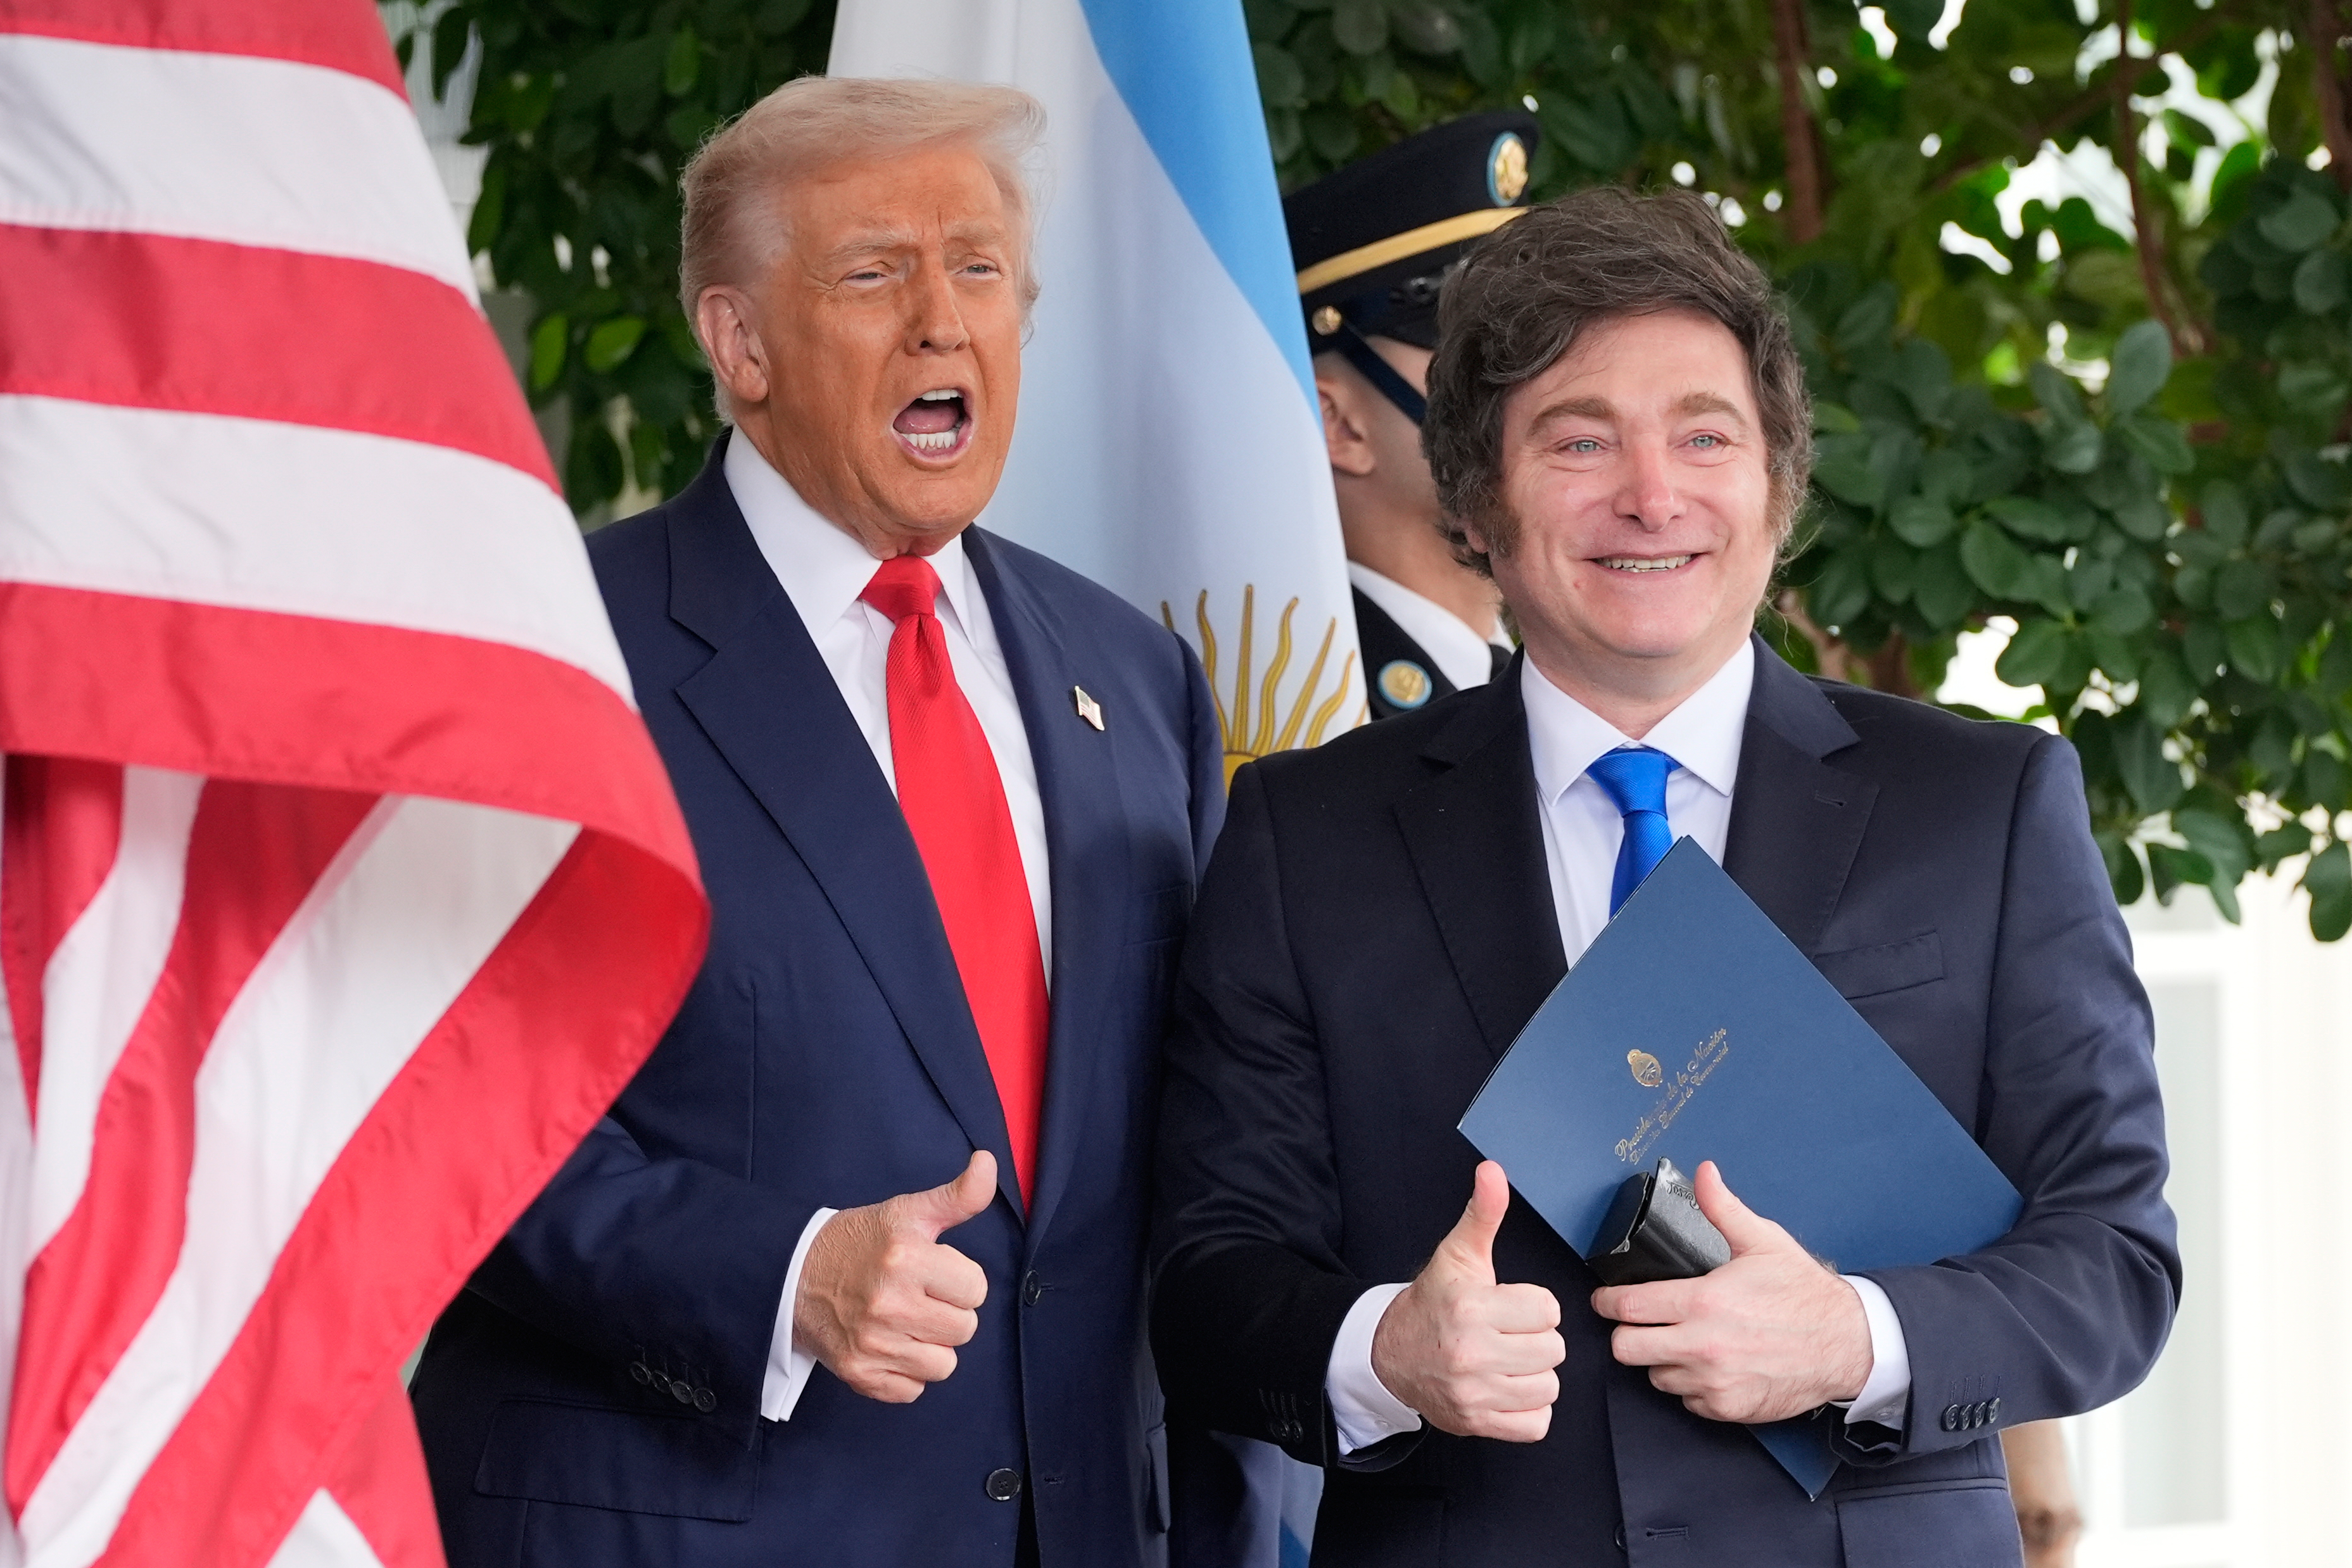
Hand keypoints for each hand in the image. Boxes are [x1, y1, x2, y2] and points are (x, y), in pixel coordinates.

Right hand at [793, 1150, 995, 1401]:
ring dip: (931, 1345)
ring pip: (943, 1365)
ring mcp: (872, 1345)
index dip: (959, 1280)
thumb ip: (957, 1195)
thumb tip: (989, 1163)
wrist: (792, 1273)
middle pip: (965, 1329)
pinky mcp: (858, 1374)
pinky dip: (905, 1372)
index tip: (935, 1272)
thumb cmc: (858, 1242)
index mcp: (906, 1259)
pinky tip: (889, 1344)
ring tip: (906, 1321)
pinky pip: (912, 1389)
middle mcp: (889, 1304)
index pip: (977, 1290)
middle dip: (948, 1311)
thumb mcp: (907, 1212)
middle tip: (920, 1296)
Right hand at [1369, 1161, 1564, 1441]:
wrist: (1390, 1353)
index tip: (1510, 1306)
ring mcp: (1474, 1393)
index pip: (1548, 1310)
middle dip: (1535, 1339)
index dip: (1533, 1306)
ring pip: (1548, 1387)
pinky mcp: (1476, 1423)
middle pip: (1552, 1350)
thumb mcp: (1458, 1255)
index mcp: (1472, 1307)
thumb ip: (1482, 1214)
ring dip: (1534, 1375)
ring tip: (1508, 1361)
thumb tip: (1493, 1171)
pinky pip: (1537, 1424)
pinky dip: (1528, 1410)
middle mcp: (1472, 1353)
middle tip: (1508, 1334)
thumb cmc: (1434, 1302)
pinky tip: (1507, 1388)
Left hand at [1589, 1160, 1870, 1423]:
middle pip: (1625, 1349)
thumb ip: (1723, 1208)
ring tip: (1682, 1343)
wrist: (1848, 1344)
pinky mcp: (1728, 1408)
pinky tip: (1709, 1366)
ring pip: (1655, 1376)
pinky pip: (1686, 1401)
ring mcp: (1713, 1381)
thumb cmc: (1805, 1294)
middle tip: (1639, 1324)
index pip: (1627, 1307)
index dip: (1607, 1302)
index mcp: (1702, 1301)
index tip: (1604, 1301)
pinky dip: (1691, 1387)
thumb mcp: (1762, 1242)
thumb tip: (1703, 1173)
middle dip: (1626, 1334)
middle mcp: (1702, 1345)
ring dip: (1661, 1361)